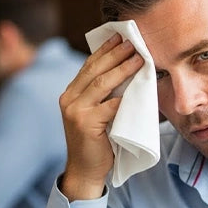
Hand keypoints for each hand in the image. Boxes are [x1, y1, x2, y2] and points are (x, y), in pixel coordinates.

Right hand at [58, 33, 142, 199]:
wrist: (85, 170)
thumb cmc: (96, 142)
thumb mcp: (95, 113)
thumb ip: (102, 95)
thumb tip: (125, 71)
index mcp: (70, 94)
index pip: (88, 66)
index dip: (104, 50)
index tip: (119, 37)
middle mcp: (69, 99)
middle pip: (95, 70)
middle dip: (115, 54)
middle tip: (132, 42)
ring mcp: (76, 111)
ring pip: (102, 84)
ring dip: (122, 69)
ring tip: (138, 58)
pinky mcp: (86, 124)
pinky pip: (110, 106)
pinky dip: (124, 96)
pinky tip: (136, 87)